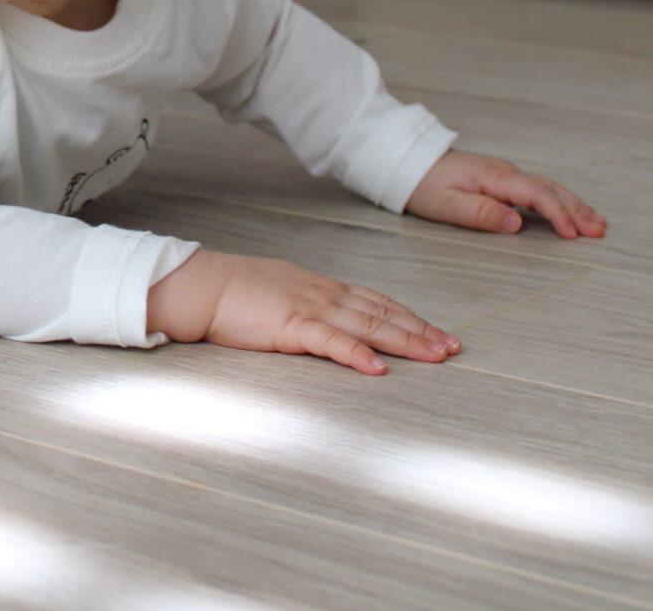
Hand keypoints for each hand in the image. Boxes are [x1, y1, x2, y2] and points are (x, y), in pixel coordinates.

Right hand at [146, 248, 458, 375]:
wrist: (199, 285)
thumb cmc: (230, 292)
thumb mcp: (277, 294)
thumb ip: (304, 306)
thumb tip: (324, 322)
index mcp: (318, 287)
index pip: (376, 300)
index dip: (410, 316)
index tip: (438, 331)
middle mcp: (322, 293)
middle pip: (382, 312)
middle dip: (422, 330)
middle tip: (453, 346)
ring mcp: (308, 307)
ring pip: (368, 324)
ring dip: (406, 341)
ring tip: (435, 356)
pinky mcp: (290, 325)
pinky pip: (331, 341)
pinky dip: (357, 354)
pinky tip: (378, 367)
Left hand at [405, 148, 605, 238]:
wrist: (409, 162)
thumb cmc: (423, 184)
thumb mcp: (446, 204)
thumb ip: (481, 214)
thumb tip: (516, 223)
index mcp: (494, 177)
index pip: (535, 194)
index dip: (557, 213)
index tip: (572, 233)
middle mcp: (505, 173)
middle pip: (549, 189)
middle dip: (576, 209)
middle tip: (599, 230)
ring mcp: (505, 175)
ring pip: (548, 188)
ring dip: (573, 205)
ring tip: (596, 223)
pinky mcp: (502, 181)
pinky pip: (538, 189)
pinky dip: (559, 200)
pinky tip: (570, 211)